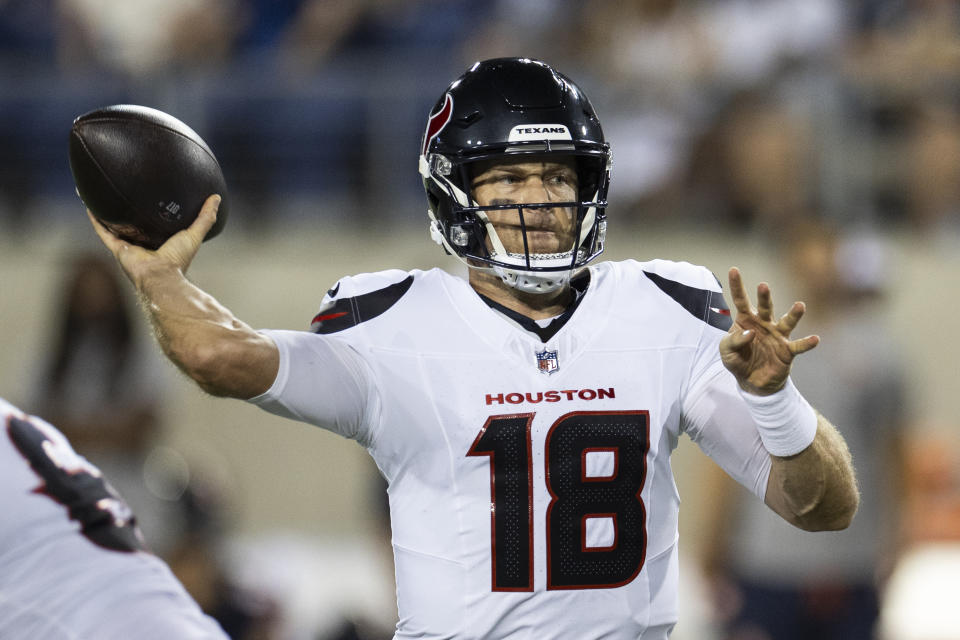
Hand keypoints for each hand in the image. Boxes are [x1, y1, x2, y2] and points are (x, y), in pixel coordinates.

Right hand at [88, 194, 220, 288]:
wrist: (162, 277)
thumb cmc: (178, 260)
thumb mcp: (194, 233)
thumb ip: (206, 217)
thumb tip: (216, 197)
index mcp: (159, 242)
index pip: (154, 223)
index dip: (151, 211)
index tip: (149, 195)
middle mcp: (142, 244)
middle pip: (133, 223)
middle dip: (127, 210)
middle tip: (122, 190)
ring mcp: (129, 247)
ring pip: (115, 225)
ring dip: (107, 212)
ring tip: (100, 193)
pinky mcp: (118, 249)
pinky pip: (103, 231)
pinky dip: (96, 219)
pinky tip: (90, 205)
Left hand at [719, 267, 818, 394]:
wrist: (752, 382)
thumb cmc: (738, 361)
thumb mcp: (726, 352)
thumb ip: (733, 341)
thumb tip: (749, 333)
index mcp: (746, 320)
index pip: (740, 300)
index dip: (737, 286)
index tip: (733, 269)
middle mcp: (763, 323)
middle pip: (765, 307)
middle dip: (765, 297)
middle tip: (763, 285)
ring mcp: (777, 336)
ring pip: (787, 322)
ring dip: (794, 314)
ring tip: (800, 305)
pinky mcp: (787, 351)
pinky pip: (799, 346)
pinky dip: (807, 343)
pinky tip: (815, 339)